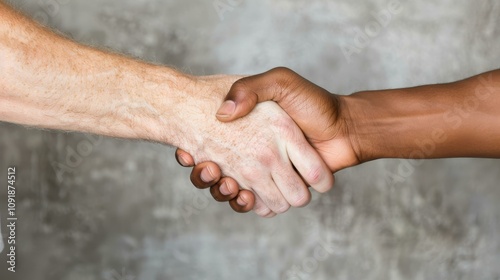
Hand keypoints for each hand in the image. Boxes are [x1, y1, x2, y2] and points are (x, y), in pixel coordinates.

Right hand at [176, 67, 359, 211]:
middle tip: (214, 169)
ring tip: (228, 181)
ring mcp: (262, 173)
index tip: (192, 152)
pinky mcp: (274, 190)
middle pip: (213, 174)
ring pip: (229, 192)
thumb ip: (251, 88)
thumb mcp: (280, 82)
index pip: (205, 145)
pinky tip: (244, 194)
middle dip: (209, 176)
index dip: (194, 154)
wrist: (344, 128)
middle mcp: (251, 153)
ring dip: (223, 191)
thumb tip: (223, 114)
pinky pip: (251, 205)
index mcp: (246, 132)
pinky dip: (244, 204)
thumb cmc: (313, 103)